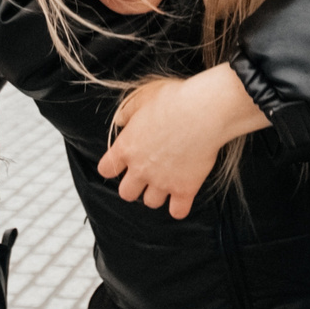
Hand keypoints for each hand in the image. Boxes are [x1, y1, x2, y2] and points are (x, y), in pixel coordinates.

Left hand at [96, 64, 269, 219]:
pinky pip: (178, 211)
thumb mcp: (143, 97)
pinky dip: (179, 207)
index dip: (113, 167)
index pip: (106, 169)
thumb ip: (127, 111)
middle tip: (145, 176)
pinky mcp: (185, 188)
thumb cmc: (174, 100)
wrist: (203, 112)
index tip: (121, 164)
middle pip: (126, 193)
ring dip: (156, 195)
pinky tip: (182, 197)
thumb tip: (120, 120)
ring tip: (165, 183)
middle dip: (134, 186)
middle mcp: (140, 169)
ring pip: (151, 202)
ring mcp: (162, 181)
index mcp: (127, 147)